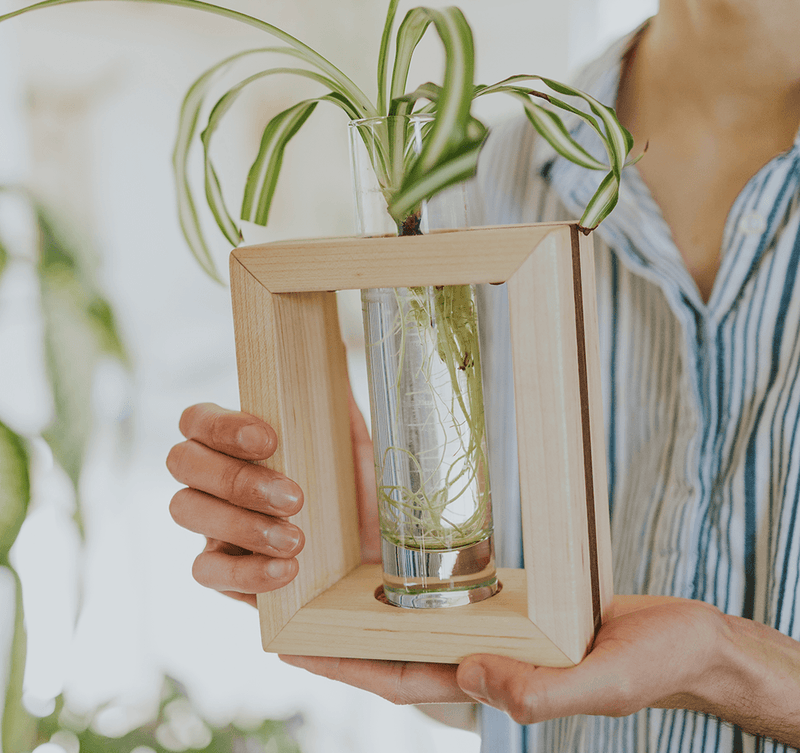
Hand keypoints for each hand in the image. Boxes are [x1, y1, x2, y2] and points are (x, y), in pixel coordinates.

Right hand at [166, 390, 379, 606]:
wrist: (376, 558)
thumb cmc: (357, 496)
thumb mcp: (357, 453)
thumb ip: (341, 409)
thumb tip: (337, 350)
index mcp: (237, 441)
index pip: (198, 419)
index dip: (222, 426)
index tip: (270, 440)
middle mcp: (213, 478)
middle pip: (182, 462)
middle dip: (236, 480)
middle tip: (295, 498)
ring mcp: (210, 524)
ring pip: (185, 511)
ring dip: (240, 525)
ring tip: (298, 539)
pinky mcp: (219, 572)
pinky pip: (206, 572)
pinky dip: (246, 573)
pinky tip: (287, 571)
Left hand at [281, 595, 727, 712]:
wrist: (680, 640)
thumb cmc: (647, 664)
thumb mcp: (598, 680)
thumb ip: (537, 688)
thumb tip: (470, 677)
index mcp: (490, 682)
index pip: (400, 679)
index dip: (344, 668)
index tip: (291, 651)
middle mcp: (481, 658)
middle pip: (393, 649)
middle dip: (339, 637)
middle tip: (289, 607)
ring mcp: (492, 632)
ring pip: (416, 622)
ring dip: (369, 608)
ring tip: (325, 580)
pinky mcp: (509, 607)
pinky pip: (451, 598)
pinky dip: (416, 587)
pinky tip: (396, 568)